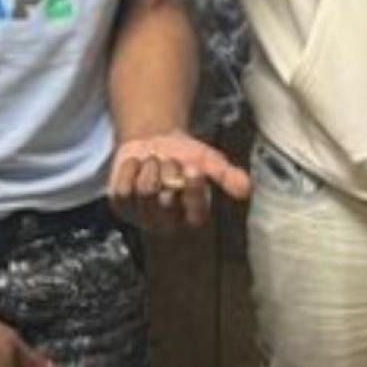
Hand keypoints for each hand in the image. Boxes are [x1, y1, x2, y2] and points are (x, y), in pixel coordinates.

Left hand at [107, 132, 250, 231]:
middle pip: (165, 200)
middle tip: (171, 160)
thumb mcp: (209, 163)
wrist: (154, 142)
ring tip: (154, 161)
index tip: (194, 168)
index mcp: (192, 217)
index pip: (194, 213)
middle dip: (169, 170)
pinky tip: (136, 165)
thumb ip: (226, 176)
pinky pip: (122, 189)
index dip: (193, 190)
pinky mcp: (120, 206)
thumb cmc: (184, 157)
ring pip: (143, 192)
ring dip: (150, 168)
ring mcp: (141, 216)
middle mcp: (167, 223)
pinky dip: (129, 169)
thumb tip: (246, 189)